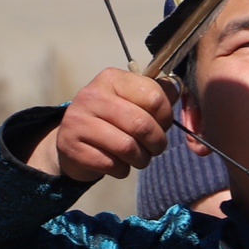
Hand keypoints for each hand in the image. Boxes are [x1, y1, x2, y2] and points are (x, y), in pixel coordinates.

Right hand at [30, 68, 172, 182]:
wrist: (72, 140)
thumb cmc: (110, 119)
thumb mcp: (131, 99)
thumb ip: (156, 94)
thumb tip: (177, 90)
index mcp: (111, 79)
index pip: (153, 96)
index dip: (166, 116)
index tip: (163, 124)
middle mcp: (92, 95)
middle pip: (142, 124)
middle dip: (157, 142)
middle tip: (156, 147)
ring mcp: (78, 121)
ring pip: (127, 147)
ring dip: (141, 158)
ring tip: (139, 157)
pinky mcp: (71, 147)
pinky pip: (110, 164)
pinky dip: (122, 170)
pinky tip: (119, 164)